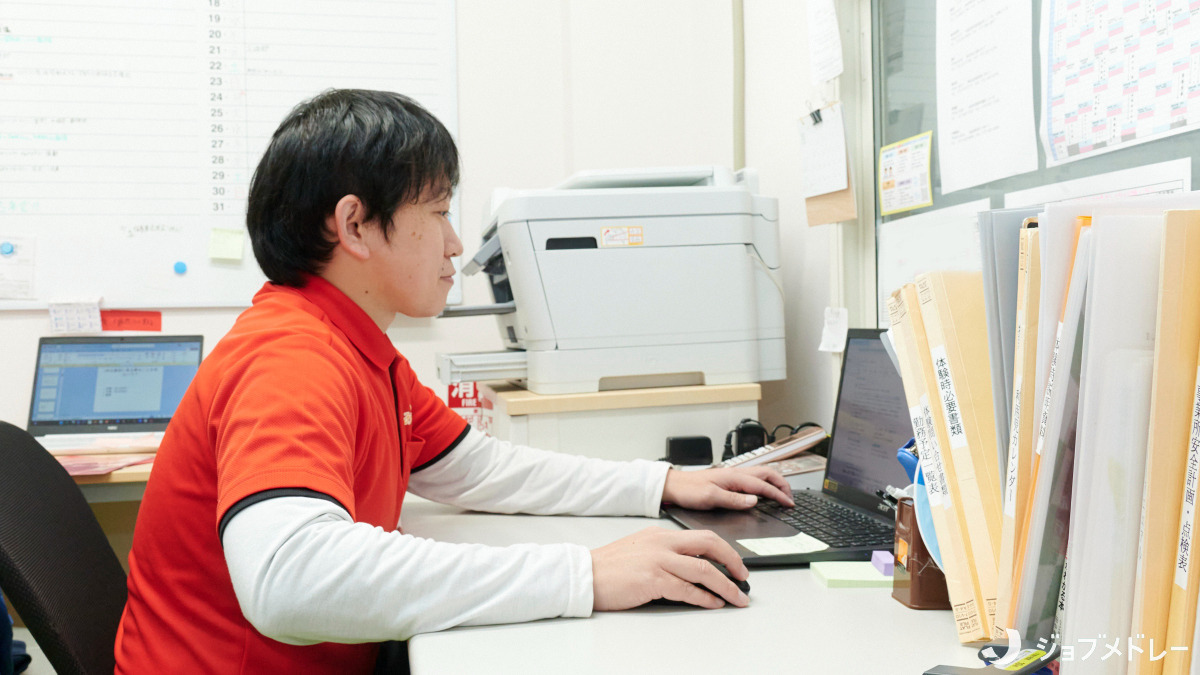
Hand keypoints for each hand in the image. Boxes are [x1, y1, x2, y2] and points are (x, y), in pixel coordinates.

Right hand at [590, 527, 749, 609]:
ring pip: (704, 569)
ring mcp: (658, 559)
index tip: (735, 563)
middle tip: (744, 577)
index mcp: (660, 534)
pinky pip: (687, 588)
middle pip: (710, 544)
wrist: (584, 575)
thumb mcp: (640, 550)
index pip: (702, 536)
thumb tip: (691, 569)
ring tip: (737, 598)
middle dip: (733, 561)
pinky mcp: (653, 579)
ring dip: (725, 586)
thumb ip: (664, 554)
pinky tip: (714, 603)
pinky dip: (705, 597)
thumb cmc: (609, 568)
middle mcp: (662, 542)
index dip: (724, 550)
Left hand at [661, 465, 793, 510]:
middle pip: (768, 474)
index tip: (789, 504)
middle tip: (791, 498)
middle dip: (783, 485)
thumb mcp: (710, 498)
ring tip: (783, 492)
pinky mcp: (729, 479)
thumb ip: (733, 499)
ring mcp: (733, 475)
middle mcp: (736, 473)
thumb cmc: (689, 490)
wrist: (675, 485)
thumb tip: (754, 501)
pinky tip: (764, 489)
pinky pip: (753, 477)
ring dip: (775, 481)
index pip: (763, 485)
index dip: (779, 495)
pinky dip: (765, 482)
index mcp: (734, 477)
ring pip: (762, 473)